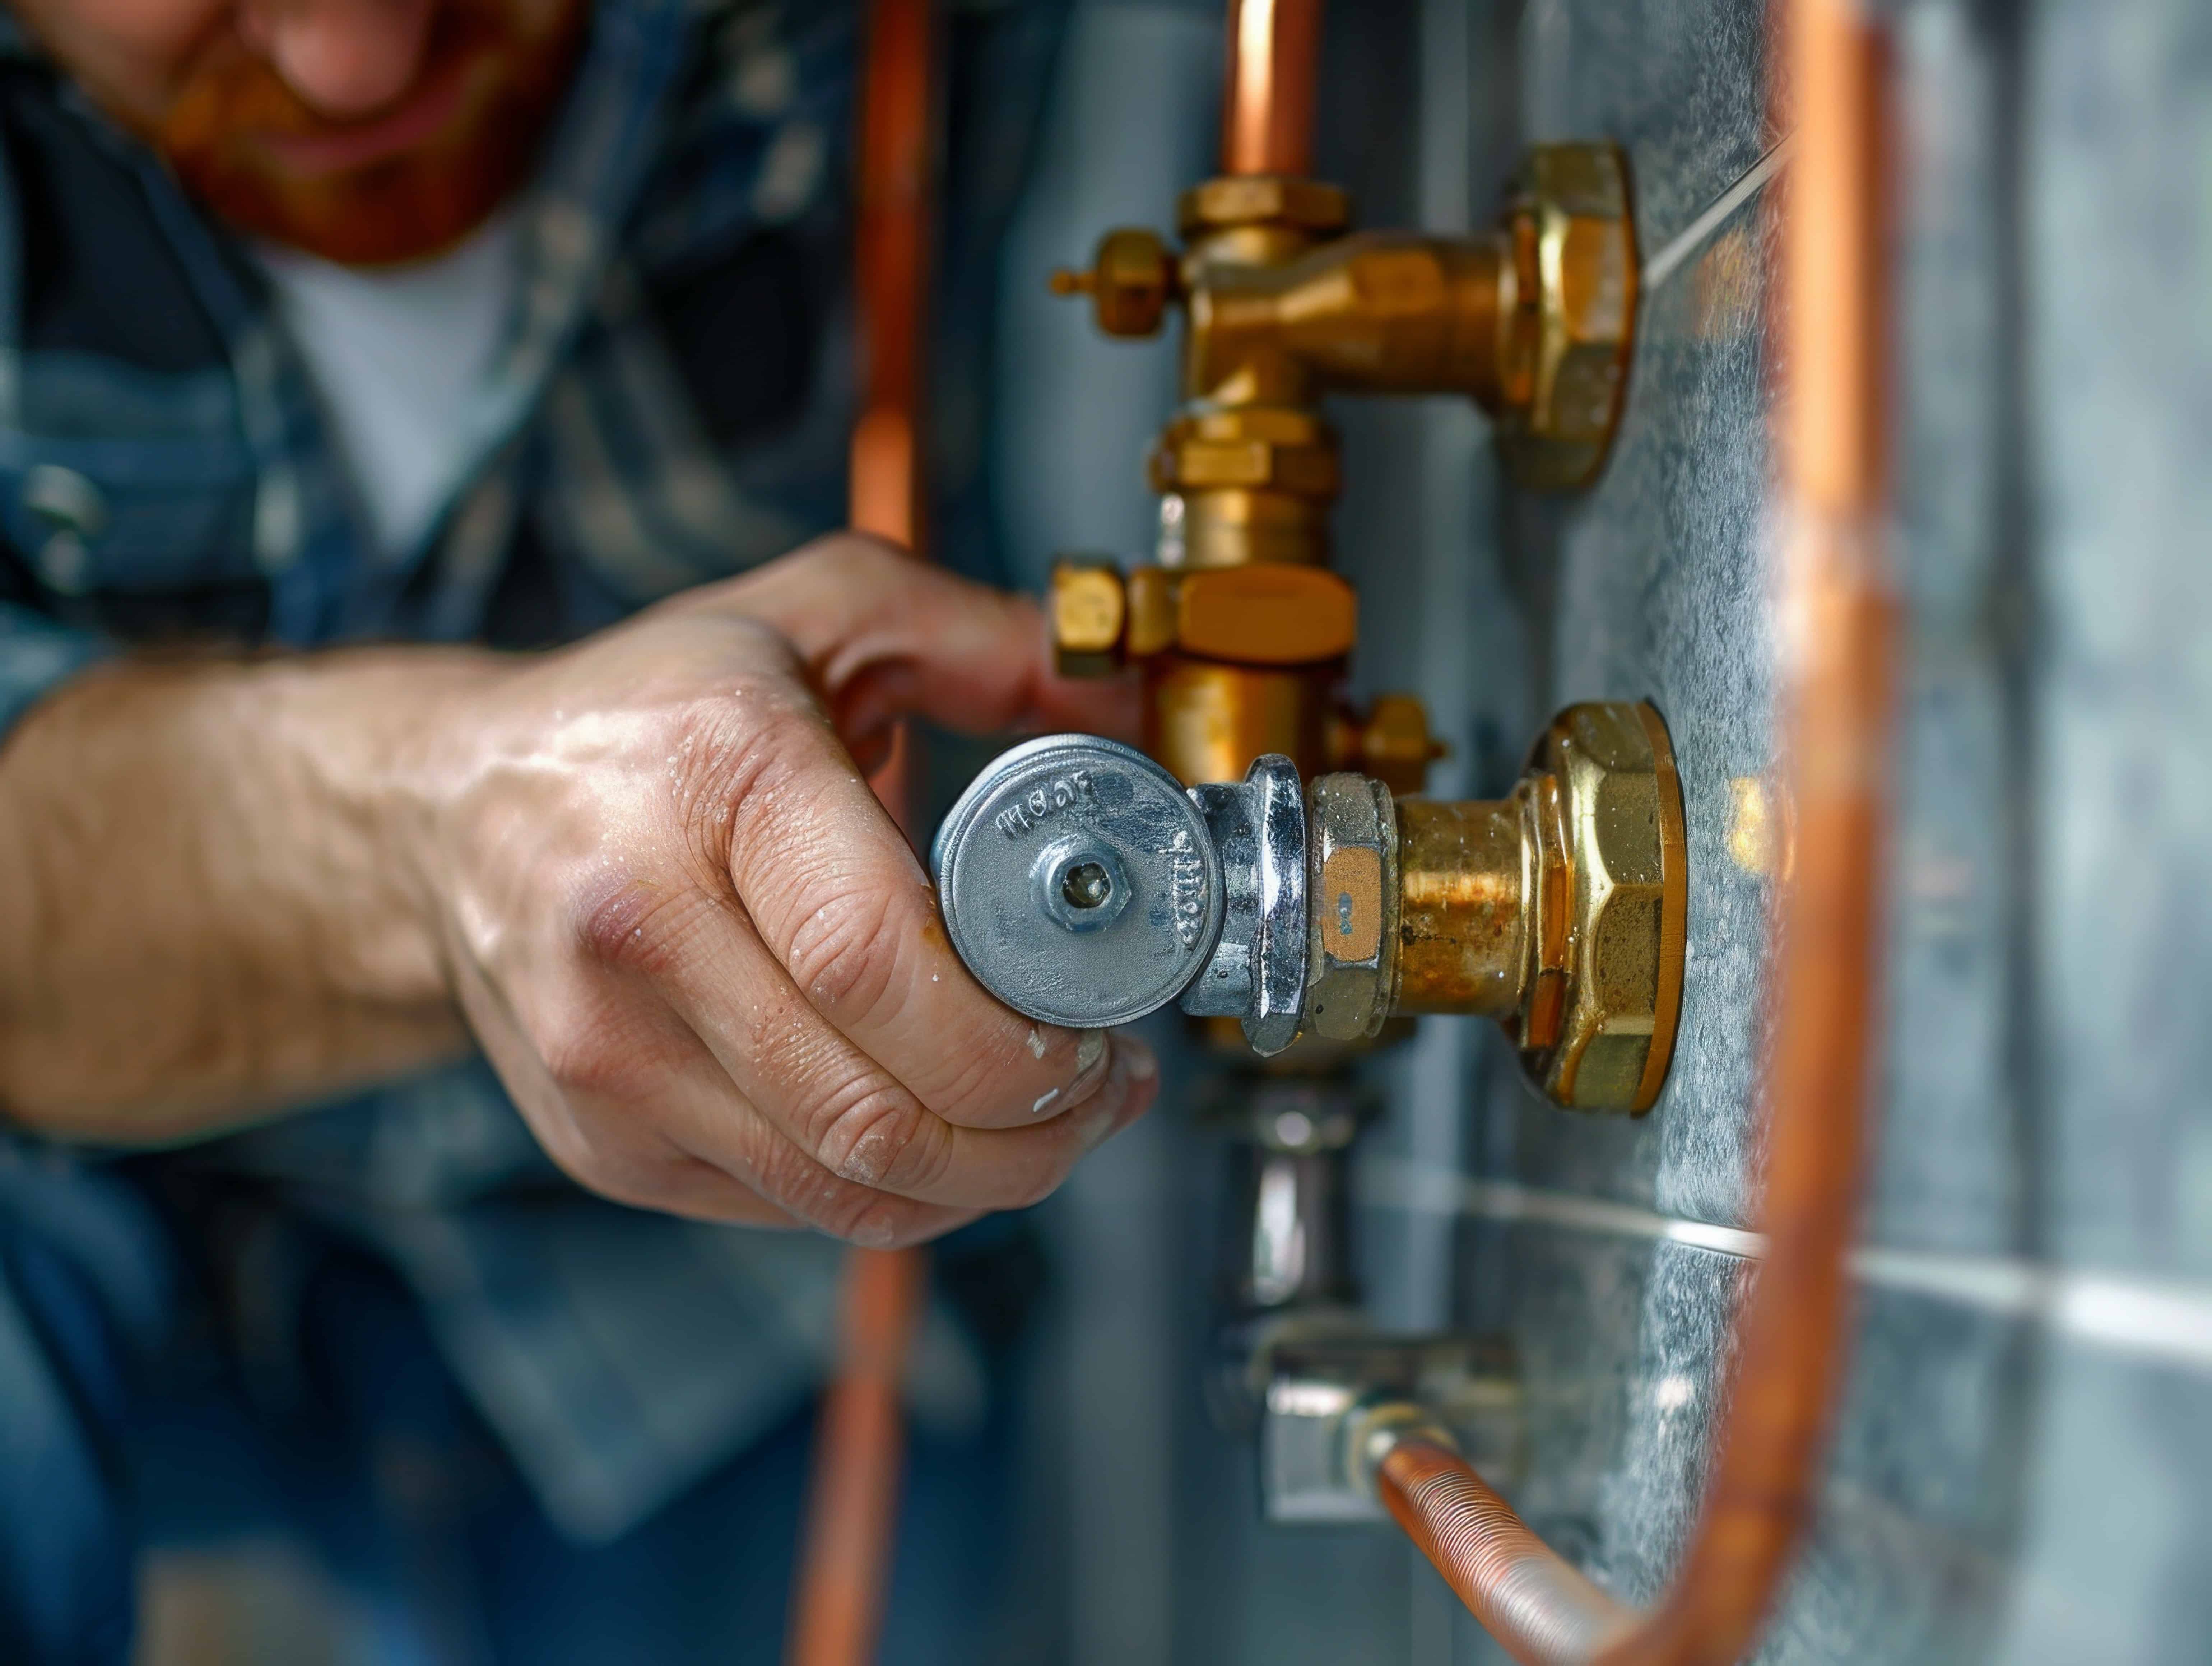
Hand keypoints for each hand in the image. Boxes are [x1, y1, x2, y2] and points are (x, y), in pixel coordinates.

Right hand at [403, 535, 1154, 1243]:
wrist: (439, 814)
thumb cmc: (643, 712)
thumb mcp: (819, 610)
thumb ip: (988, 641)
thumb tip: (1128, 714)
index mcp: (707, 776)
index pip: (873, 959)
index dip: (1015, 1032)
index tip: (1097, 1026)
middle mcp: (636, 926)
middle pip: (875, 1109)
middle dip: (1033, 1130)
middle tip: (1101, 1086)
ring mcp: (607, 1056)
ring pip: (844, 1187)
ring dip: (985, 1179)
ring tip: (1049, 1118)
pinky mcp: (602, 1144)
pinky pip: (792, 1210)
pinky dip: (897, 1191)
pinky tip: (941, 1129)